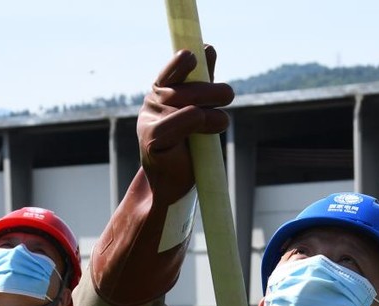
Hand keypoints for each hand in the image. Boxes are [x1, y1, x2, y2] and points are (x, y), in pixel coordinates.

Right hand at [137, 46, 233, 200]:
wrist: (171, 185)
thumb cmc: (187, 147)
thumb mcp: (198, 111)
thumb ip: (202, 83)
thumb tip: (209, 48)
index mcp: (162, 90)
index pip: (172, 69)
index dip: (182, 60)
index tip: (196, 55)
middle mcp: (152, 102)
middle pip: (184, 87)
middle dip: (210, 89)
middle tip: (229, 95)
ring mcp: (148, 120)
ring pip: (185, 104)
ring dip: (209, 111)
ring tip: (222, 121)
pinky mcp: (150, 140)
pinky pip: (177, 123)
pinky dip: (194, 122)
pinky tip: (204, 128)